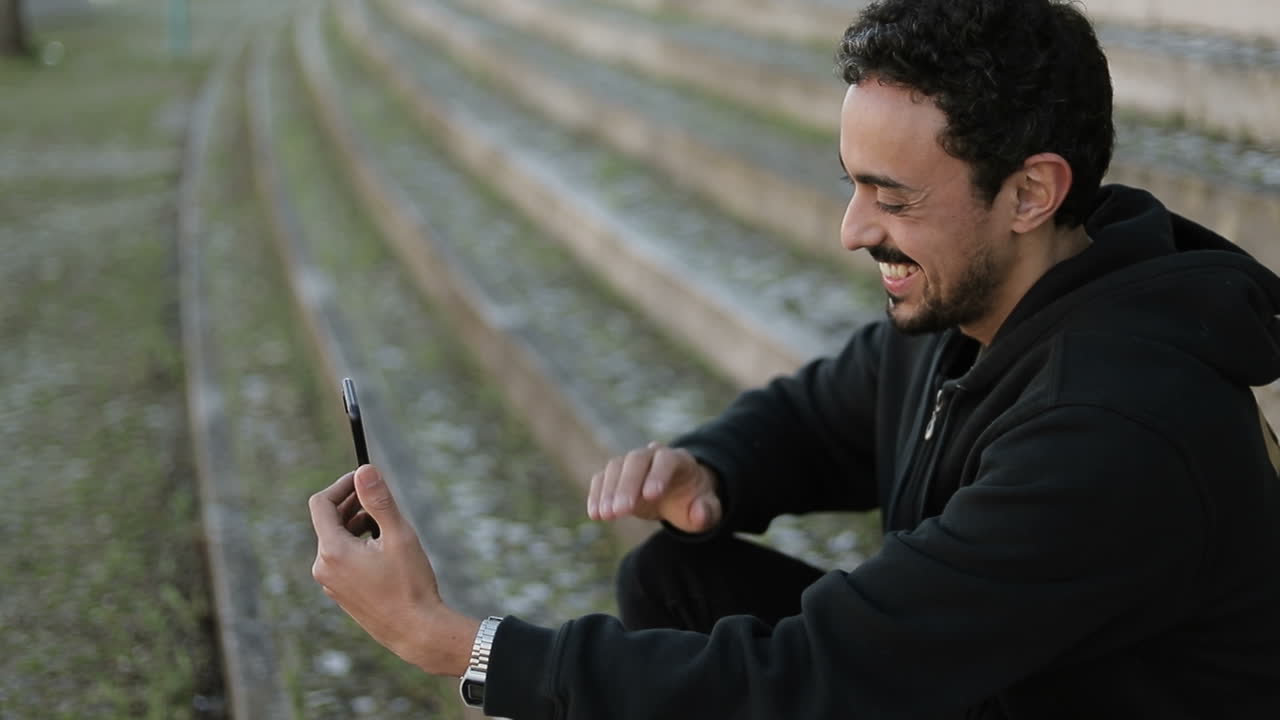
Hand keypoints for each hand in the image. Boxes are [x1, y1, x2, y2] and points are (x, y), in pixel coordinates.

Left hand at [309, 465, 478, 675]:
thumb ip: (378, 500)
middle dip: (352, 504)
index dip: (341, 485)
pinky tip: (384, 549)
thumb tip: (365, 469)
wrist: (416, 631)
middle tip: (379, 495)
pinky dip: (357, 545)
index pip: (321, 504)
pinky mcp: (341, 594)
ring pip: (336, 541)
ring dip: (356, 524)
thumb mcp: (398, 535)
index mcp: (332, 551)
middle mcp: (324, 567)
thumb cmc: (410, 584)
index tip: (363, 477)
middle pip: (328, 522)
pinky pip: (342, 559)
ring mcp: (331, 584)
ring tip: (386, 524)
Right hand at [587, 442, 721, 533]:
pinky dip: (597, 494)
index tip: (651, 497)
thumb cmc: (694, 502)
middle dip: (627, 485)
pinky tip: (595, 514)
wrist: (679, 495)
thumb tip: (699, 513)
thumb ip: (707, 512)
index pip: (666, 460)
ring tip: (605, 516)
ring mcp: (632, 462)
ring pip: (616, 467)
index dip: (658, 475)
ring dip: (608, 491)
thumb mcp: (707, 510)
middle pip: (636, 460)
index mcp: (678, 460)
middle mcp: (652, 455)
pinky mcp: (617, 474)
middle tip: (621, 511)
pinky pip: (602, 478)